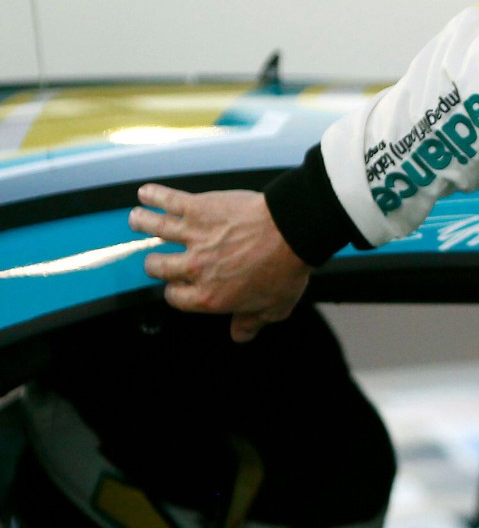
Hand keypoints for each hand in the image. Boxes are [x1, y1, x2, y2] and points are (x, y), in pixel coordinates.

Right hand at [128, 184, 310, 341]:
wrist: (293, 231)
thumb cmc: (286, 268)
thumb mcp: (274, 308)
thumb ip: (251, 323)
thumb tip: (240, 335)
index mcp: (209, 294)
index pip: (176, 298)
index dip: (175, 292)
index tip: (176, 287)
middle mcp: (195, 266)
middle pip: (158, 266)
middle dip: (155, 263)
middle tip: (155, 259)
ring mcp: (194, 236)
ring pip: (156, 229)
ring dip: (142, 224)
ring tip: (136, 220)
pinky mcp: (200, 208)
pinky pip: (170, 201)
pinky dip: (155, 195)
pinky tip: (146, 193)